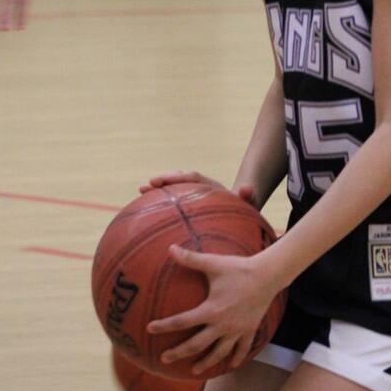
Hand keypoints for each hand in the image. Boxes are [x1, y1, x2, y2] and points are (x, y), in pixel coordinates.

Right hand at [139, 170, 255, 204]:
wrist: (244, 209)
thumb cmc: (245, 208)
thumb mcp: (250, 202)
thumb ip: (249, 195)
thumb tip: (246, 188)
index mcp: (211, 186)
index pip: (194, 178)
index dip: (180, 177)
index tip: (166, 180)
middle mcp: (200, 187)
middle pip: (180, 179)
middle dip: (164, 180)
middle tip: (148, 183)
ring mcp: (194, 196)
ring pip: (174, 189)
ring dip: (158, 189)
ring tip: (140, 190)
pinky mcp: (190, 205)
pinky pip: (173, 202)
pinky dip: (160, 204)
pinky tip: (145, 212)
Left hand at [147, 245, 277, 375]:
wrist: (267, 276)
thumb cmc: (238, 268)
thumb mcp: (213, 263)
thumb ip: (190, 259)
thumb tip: (170, 248)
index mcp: (211, 310)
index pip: (182, 321)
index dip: (164, 326)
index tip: (149, 329)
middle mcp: (222, 325)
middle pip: (196, 344)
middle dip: (179, 352)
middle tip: (164, 358)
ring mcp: (236, 331)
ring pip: (218, 353)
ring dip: (206, 363)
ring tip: (194, 371)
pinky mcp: (249, 331)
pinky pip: (242, 350)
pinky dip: (236, 359)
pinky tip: (230, 366)